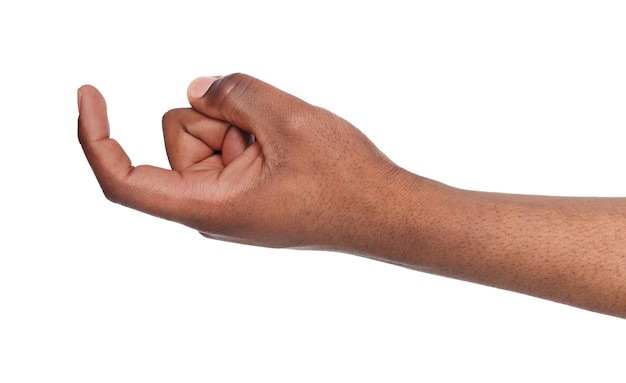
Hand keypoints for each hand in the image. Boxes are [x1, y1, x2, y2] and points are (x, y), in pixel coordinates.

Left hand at [78, 74, 402, 248]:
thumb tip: (199, 90)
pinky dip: (251, 131)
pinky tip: (287, 148)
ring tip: (286, 143)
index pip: (124, 180)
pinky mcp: (246, 190)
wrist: (385, 211)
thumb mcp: (288, 120)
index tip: (88, 94)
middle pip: (178, 135)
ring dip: (241, 122)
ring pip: (206, 134)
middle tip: (270, 132)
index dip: (96, 137)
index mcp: (208, 208)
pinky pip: (229, 143)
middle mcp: (209, 209)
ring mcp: (229, 200)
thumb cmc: (344, 181)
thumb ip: (234, 93)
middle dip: (216, 116)